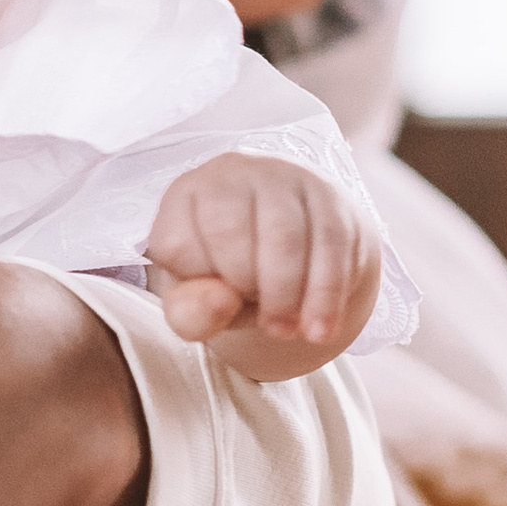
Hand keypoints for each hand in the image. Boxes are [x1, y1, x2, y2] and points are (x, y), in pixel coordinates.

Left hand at [147, 156, 377, 358]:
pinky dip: (324, 294)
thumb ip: (190, 312)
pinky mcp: (329, 195)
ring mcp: (283, 178)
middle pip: (229, 229)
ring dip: (287, 295)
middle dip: (245, 286)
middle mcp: (230, 175)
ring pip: (284, 235)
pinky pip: (330, 243)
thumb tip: (219, 303)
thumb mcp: (197, 301)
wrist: (295, 260)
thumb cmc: (231, 277)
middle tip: (261, 322)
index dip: (198, 285)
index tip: (217, 304)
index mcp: (185, 197)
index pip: (176, 242)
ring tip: (286, 331)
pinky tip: (320, 327)